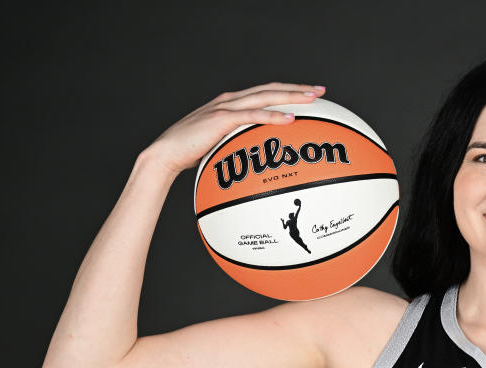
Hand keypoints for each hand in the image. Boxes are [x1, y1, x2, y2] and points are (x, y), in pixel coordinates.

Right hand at [146, 82, 325, 175]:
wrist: (165, 154)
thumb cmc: (192, 154)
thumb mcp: (221, 146)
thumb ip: (237, 145)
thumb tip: (256, 160)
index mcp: (231, 104)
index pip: (265, 92)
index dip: (288, 90)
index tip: (309, 93)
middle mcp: (230, 100)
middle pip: (270, 89)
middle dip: (297, 88)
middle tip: (321, 91)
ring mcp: (225, 107)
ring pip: (265, 96)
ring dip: (291, 96)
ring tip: (312, 98)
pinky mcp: (221, 119)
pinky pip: (252, 115)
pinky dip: (272, 116)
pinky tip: (290, 119)